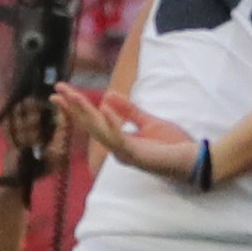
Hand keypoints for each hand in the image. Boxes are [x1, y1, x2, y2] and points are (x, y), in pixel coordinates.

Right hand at [52, 84, 199, 182]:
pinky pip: (119, 138)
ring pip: (98, 130)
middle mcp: (117, 149)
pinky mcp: (136, 155)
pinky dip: (111, 123)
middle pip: (89, 125)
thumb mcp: (149, 121)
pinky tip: (103, 108)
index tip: (62, 92)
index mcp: (118, 141)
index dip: (76, 106)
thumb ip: (129, 110)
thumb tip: (107, 94)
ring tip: (72, 95)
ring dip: (84, 112)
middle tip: (56, 90)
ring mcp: (125, 153)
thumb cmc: (174, 145)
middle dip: (72, 107)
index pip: (92, 121)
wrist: (195, 160)